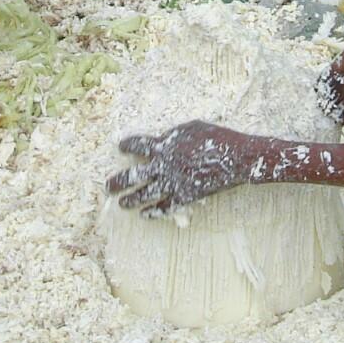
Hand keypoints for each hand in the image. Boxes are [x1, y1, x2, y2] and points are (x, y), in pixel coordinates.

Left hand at [107, 120, 254, 213]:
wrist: (236, 158)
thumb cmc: (216, 137)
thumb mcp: (191, 127)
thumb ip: (172, 134)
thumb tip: (162, 138)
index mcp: (164, 145)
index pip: (136, 145)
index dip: (126, 146)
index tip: (121, 148)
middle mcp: (164, 166)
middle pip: (133, 176)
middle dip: (117, 182)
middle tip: (107, 187)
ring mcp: (174, 183)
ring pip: (145, 195)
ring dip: (131, 200)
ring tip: (122, 204)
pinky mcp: (185, 196)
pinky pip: (165, 207)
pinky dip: (154, 212)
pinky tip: (145, 214)